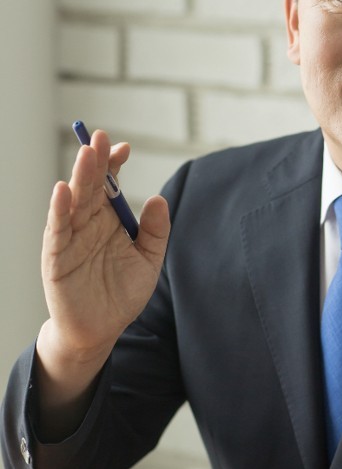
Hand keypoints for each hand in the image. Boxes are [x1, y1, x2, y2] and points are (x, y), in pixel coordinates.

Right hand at [40, 129, 169, 365]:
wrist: (100, 331)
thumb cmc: (121, 294)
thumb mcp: (148, 260)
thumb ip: (155, 231)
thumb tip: (159, 198)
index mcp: (109, 220)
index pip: (110, 184)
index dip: (114, 164)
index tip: (125, 148)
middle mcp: (88, 224)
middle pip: (91, 186)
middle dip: (96, 161)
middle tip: (101, 137)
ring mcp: (71, 238)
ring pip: (74, 202)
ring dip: (79, 177)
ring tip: (86, 154)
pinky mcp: (56, 257)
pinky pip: (57, 230)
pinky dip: (59, 209)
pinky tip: (63, 190)